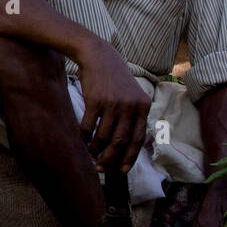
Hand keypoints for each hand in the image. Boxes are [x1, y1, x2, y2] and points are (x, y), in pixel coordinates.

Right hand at [75, 41, 151, 173]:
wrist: (99, 56)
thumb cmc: (115, 79)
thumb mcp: (132, 94)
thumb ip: (134, 115)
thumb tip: (127, 144)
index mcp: (143, 106)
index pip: (138, 138)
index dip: (130, 157)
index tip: (123, 170)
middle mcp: (130, 106)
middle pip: (120, 141)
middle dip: (110, 158)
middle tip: (102, 167)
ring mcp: (113, 103)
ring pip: (104, 136)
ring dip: (96, 149)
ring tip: (92, 153)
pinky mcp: (95, 100)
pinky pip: (89, 126)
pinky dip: (85, 136)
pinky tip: (83, 140)